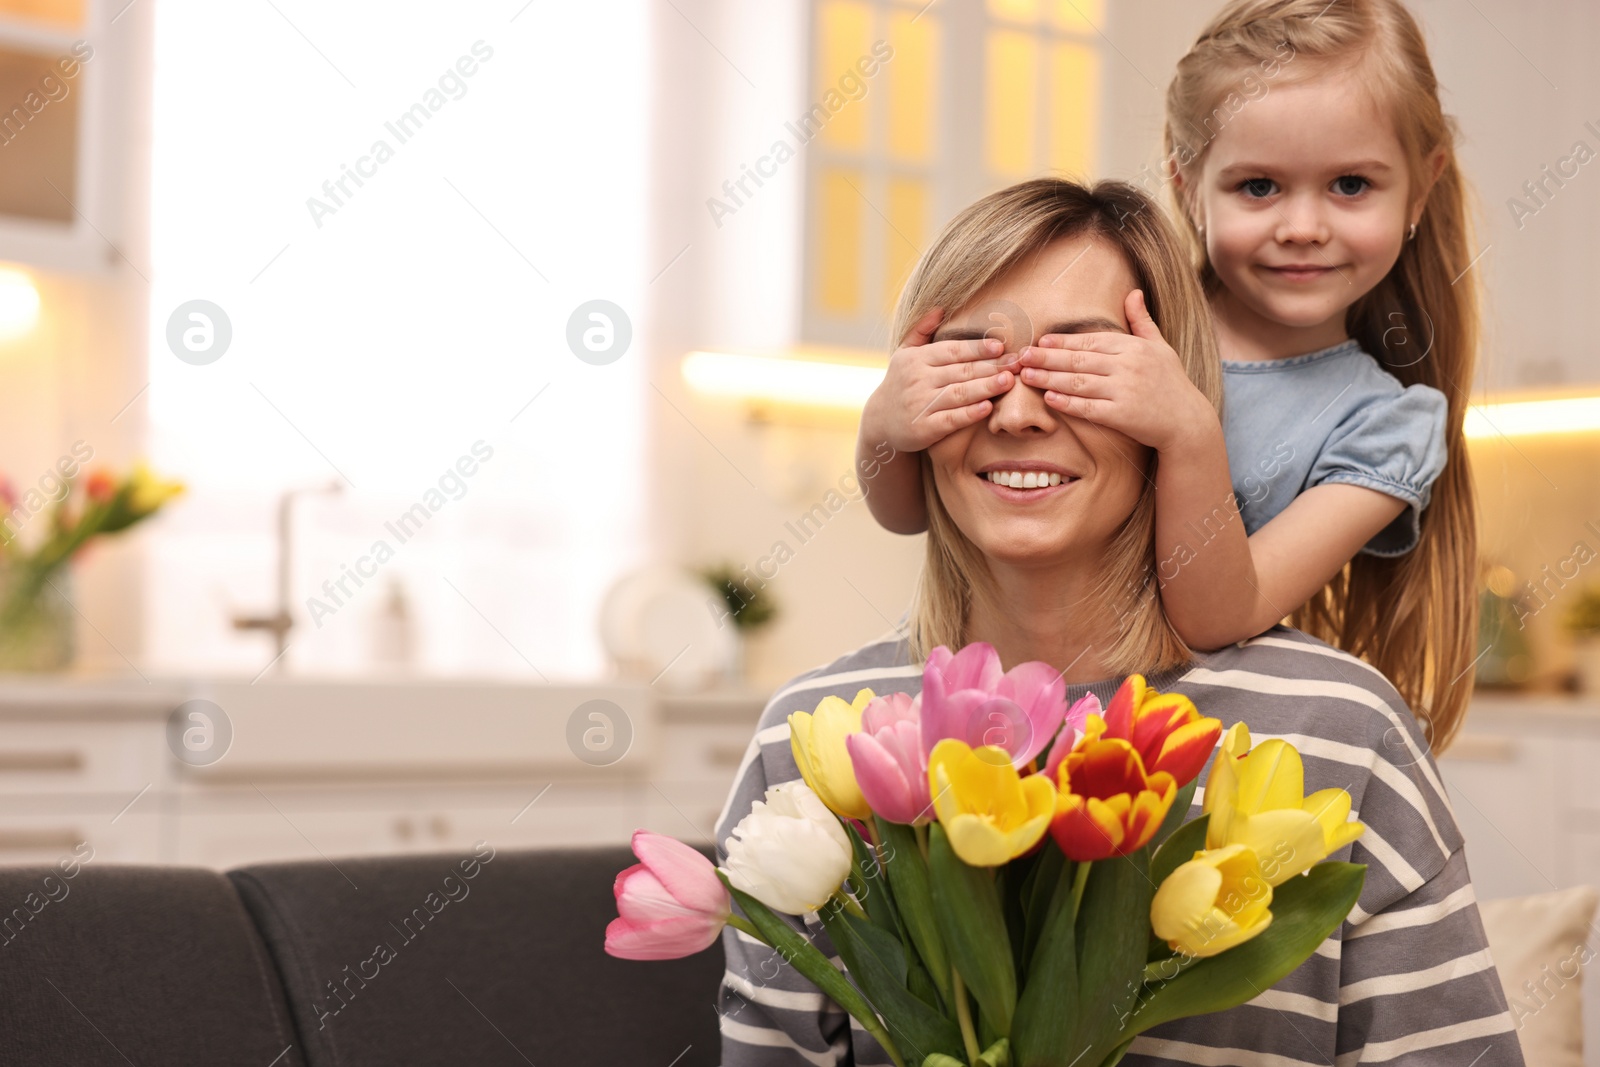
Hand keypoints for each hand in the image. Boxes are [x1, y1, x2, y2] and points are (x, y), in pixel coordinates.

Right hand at [861, 307, 1018, 452]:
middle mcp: (917, 379)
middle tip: (1016, 363)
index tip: (1000, 346)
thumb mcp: (904, 353)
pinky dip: (969, 414)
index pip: (952, 350)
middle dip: (991, 366)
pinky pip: (950, 419)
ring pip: (958, 394)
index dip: (977, 348)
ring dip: (985, 387)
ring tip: (1009, 380)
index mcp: (916, 359)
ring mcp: (919, 405)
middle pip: (960, 371)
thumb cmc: (900, 383)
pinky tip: (988, 408)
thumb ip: (921, 330)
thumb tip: (940, 307)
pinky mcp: (922, 429)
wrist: (879, 420)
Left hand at [1016, 289, 1215, 452]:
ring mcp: (1125, 390)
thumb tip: (1134, 292)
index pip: (1091, 340)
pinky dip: (1067, 403)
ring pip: (1079, 382)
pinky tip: (1049, 399)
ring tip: (1026, 376)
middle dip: (1047, 358)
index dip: (1063, 341)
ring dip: (1049, 379)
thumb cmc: (1171, 382)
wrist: (1187, 421)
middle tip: (1022, 357)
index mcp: (1133, 347)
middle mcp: (1128, 366)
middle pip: (1079, 360)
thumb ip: (1142, 321)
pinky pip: (1089, 408)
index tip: (1041, 341)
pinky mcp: (1122, 415)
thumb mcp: (1161, 346)